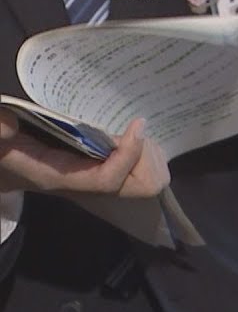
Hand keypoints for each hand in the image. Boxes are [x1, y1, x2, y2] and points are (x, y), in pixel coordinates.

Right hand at [0, 113, 168, 197]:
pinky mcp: (110, 175)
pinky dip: (148, 153)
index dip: (128, 155)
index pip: (107, 180)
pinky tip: (132, 138)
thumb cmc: (4, 153)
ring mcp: (101, 183)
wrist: (7, 168)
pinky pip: (146, 172)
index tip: (137, 124)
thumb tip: (8, 125)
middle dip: (145, 156)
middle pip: (140, 187)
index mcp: (61, 177)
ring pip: (149, 182)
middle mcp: (86, 186)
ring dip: (149, 154)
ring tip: (133, 134)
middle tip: (133, 130)